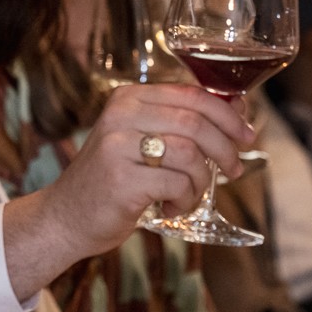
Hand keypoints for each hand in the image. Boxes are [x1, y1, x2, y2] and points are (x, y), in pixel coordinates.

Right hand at [47, 83, 256, 252]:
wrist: (65, 217)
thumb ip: (182, 124)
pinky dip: (185, 199)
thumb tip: (238, 107)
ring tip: (191, 195)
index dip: (227, 114)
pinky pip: (177, 184)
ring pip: (190, 154)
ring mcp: (118, 146)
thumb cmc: (112, 179)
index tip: (246, 135)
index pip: (192, 94)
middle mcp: (121, 115)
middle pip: (195, 122)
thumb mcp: (142, 140)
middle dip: (225, 148)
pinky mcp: (122, 180)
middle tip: (233, 170)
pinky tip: (172, 206)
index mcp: (128, 98)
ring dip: (201, 180)